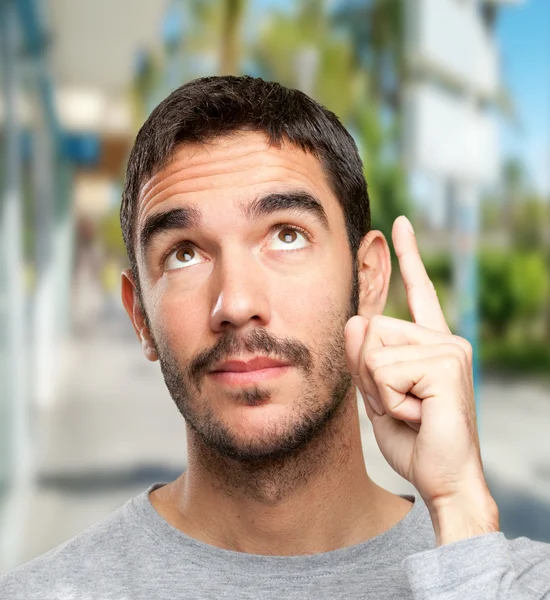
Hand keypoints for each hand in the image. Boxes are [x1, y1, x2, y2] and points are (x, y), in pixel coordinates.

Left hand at [345, 216, 498, 543]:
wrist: (442, 479)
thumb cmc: (412, 438)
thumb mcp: (375, 394)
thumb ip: (363, 357)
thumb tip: (355, 319)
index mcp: (429, 343)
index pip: (417, 291)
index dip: (407, 257)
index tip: (398, 224)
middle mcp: (444, 338)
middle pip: (371, 329)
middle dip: (369, 374)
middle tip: (399, 404)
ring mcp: (449, 348)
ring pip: (373, 351)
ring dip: (379, 390)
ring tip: (410, 410)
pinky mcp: (446, 364)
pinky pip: (385, 370)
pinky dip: (389, 401)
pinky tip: (418, 414)